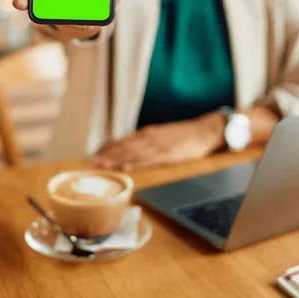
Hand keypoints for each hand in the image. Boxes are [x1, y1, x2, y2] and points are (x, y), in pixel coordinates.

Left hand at [92, 113, 224, 170]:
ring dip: (117, 159)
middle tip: (93, 163)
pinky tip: (126, 167)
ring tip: (103, 166)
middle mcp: (150, 137)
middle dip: (108, 155)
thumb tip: (132, 151)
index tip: (96, 156)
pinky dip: (136, 163)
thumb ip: (148, 141)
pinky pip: (149, 159)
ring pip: (133, 153)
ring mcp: (159, 145)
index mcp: (148, 134)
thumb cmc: (185, 135)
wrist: (205, 130)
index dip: (110, 149)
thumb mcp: (163, 135)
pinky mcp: (169, 153)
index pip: (124, 142)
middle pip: (125, 147)